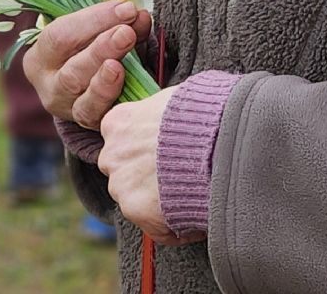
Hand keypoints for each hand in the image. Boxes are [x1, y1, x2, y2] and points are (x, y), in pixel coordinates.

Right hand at [24, 0, 152, 128]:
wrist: (90, 84)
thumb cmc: (90, 48)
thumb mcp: (96, 32)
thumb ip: (117, 23)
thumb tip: (138, 16)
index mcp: (41, 57)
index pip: (60, 36)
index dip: (94, 21)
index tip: (126, 8)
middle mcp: (49, 87)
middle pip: (72, 72)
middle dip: (102, 50)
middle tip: (127, 33)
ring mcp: (69, 111)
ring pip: (84, 102)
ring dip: (106, 82)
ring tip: (121, 65)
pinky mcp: (89, 126)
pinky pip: (101, 119)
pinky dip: (114, 104)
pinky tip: (129, 91)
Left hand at [98, 86, 198, 244]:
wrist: (215, 142)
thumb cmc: (202, 115)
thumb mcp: (178, 98)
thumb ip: (162, 108)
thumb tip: (174, 108)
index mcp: (118, 122)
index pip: (121, 138)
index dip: (145, 147)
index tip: (165, 152)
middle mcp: (111, 154)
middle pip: (124, 170)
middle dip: (146, 175)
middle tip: (180, 175)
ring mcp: (121, 184)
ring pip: (136, 199)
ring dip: (159, 202)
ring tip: (192, 195)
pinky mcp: (136, 210)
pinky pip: (156, 227)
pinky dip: (174, 226)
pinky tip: (196, 215)